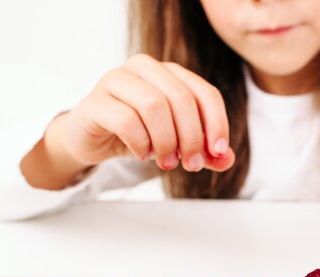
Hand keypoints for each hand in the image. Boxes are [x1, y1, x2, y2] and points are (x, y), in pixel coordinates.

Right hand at [53, 54, 233, 171]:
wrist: (91, 139)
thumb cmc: (138, 135)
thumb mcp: (177, 143)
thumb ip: (203, 151)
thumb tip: (227, 159)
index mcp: (170, 73)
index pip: (205, 92)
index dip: (217, 123)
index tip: (217, 152)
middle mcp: (145, 68)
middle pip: (181, 98)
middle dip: (191, 136)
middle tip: (191, 164)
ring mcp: (117, 79)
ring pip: (154, 105)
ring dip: (166, 141)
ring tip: (167, 162)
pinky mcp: (96, 101)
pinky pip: (127, 120)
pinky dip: (141, 143)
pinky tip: (143, 154)